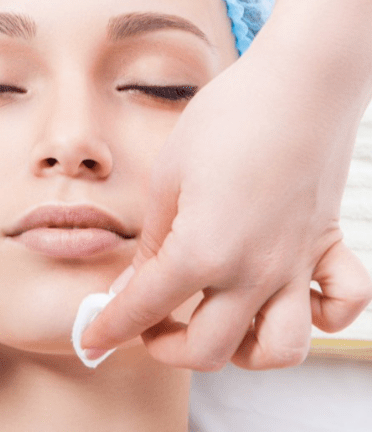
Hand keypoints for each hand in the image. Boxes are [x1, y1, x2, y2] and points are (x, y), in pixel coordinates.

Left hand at [82, 0, 371, 370]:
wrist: (300, 80)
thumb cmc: (227, 118)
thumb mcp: (167, 178)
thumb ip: (151, 243)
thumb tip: (128, 285)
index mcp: (202, 251)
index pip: (144, 310)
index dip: (110, 330)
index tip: (90, 339)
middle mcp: (253, 272)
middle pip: (209, 350)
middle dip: (168, 347)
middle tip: (149, 321)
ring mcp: (297, 265)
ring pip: (279, 350)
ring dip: (243, 350)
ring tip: (215, 320)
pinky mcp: (328, 247)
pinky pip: (341, 307)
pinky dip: (318, 317)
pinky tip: (287, 297)